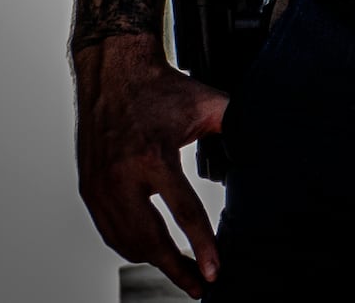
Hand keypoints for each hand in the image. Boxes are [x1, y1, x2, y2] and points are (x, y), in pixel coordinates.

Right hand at [73, 34, 229, 296]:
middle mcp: (122, 177)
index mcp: (154, 157)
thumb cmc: (160, 88)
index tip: (215, 271)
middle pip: (150, 241)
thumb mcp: (206, 103)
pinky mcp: (89, 189)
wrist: (113, 73)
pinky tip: (149, 252)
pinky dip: (130, 247)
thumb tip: (265, 142)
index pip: (183, 214)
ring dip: (154, 261)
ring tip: (180, 271)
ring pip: (126, 242)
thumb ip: (235, 126)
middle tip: (199, 285)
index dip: (202, 247)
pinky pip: (109, 231)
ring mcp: (100, 186)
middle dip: (177, 269)